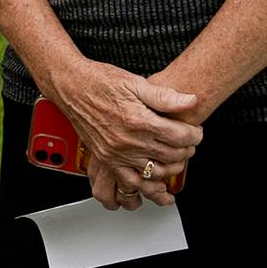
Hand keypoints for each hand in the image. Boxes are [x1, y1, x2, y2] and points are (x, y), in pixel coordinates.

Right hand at [45, 58, 202, 208]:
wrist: (71, 87)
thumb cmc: (99, 82)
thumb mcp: (135, 82)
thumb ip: (164, 96)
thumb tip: (190, 100)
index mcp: (139, 120)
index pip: (180, 136)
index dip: (195, 134)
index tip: (196, 131)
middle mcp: (128, 140)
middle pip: (171, 155)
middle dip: (187, 150)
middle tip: (189, 143)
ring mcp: (116, 153)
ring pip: (156, 172)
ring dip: (172, 168)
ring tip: (177, 158)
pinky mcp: (106, 159)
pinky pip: (130, 181)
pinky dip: (147, 185)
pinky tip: (156, 181)